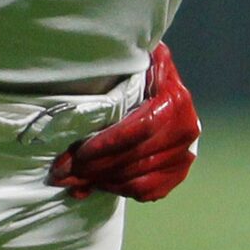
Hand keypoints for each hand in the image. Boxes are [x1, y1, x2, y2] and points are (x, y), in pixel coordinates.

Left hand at [46, 42, 201, 203]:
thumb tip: (102, 64)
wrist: (163, 89)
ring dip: (102, 181)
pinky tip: (96, 184)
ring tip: (72, 180)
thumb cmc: (139, 71)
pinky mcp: (179, 171)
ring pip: (139, 178)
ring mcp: (185, 153)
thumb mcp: (135, 58)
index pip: (140, 129)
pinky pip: (148, 191)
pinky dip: (119, 191)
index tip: (80, 152)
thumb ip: (123, 61)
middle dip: (95, 168)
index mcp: (174, 99)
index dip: (108, 144)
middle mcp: (186, 128)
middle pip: (135, 158)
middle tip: (63, 173)